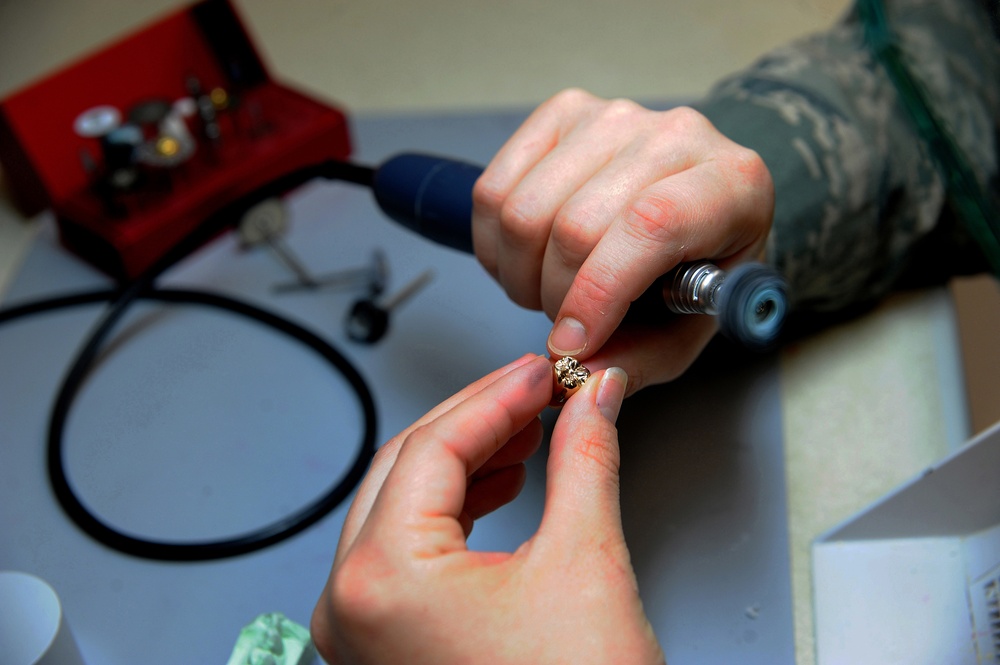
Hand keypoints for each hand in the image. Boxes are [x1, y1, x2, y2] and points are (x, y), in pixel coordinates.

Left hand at [311, 354, 663, 664]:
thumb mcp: (585, 563)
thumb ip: (584, 459)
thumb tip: (593, 400)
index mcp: (382, 581)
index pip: (434, 446)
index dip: (498, 396)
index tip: (542, 372)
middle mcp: (352, 607)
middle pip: (408, 466)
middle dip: (479, 420)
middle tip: (538, 391)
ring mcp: (362, 629)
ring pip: (404, 502)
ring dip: (468, 458)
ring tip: (529, 429)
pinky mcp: (386, 643)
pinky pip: (409, 547)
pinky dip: (457, 506)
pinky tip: (501, 480)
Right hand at [472, 89, 773, 390]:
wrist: (694, 206)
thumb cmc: (696, 269)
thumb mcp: (688, 331)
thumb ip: (639, 359)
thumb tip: (577, 367)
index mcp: (731, 185)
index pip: (651, 225)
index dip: (599, 290)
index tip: (572, 343)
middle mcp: (675, 135)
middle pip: (575, 225)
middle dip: (553, 296)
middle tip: (566, 325)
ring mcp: (614, 116)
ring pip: (523, 210)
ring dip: (518, 273)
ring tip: (547, 291)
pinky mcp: (563, 113)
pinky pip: (493, 188)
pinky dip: (493, 243)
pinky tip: (524, 260)